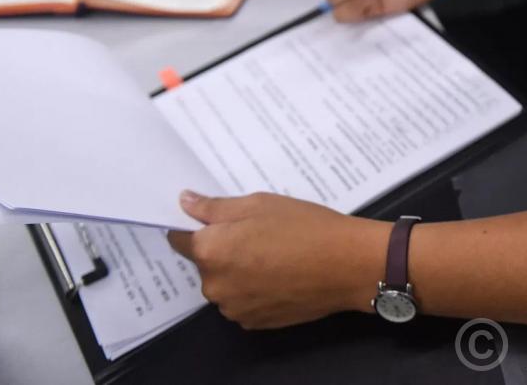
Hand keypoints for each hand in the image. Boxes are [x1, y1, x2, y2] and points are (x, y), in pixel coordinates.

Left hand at [167, 191, 388, 328]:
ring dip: (239, 271)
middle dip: (224, 248)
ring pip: (226, 283)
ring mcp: (235, 308)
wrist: (347, 265)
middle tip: (259, 232)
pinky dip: (255, 289)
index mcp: (210, 251)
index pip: (180, 238)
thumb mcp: (260, 203)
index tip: (216, 220)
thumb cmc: (305, 226)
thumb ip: (216, 207)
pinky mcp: (255, 322)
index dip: (195, 226)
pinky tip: (282, 275)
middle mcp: (214, 285)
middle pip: (206, 263)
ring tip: (276, 254)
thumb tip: (184, 202)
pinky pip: (244, 301)